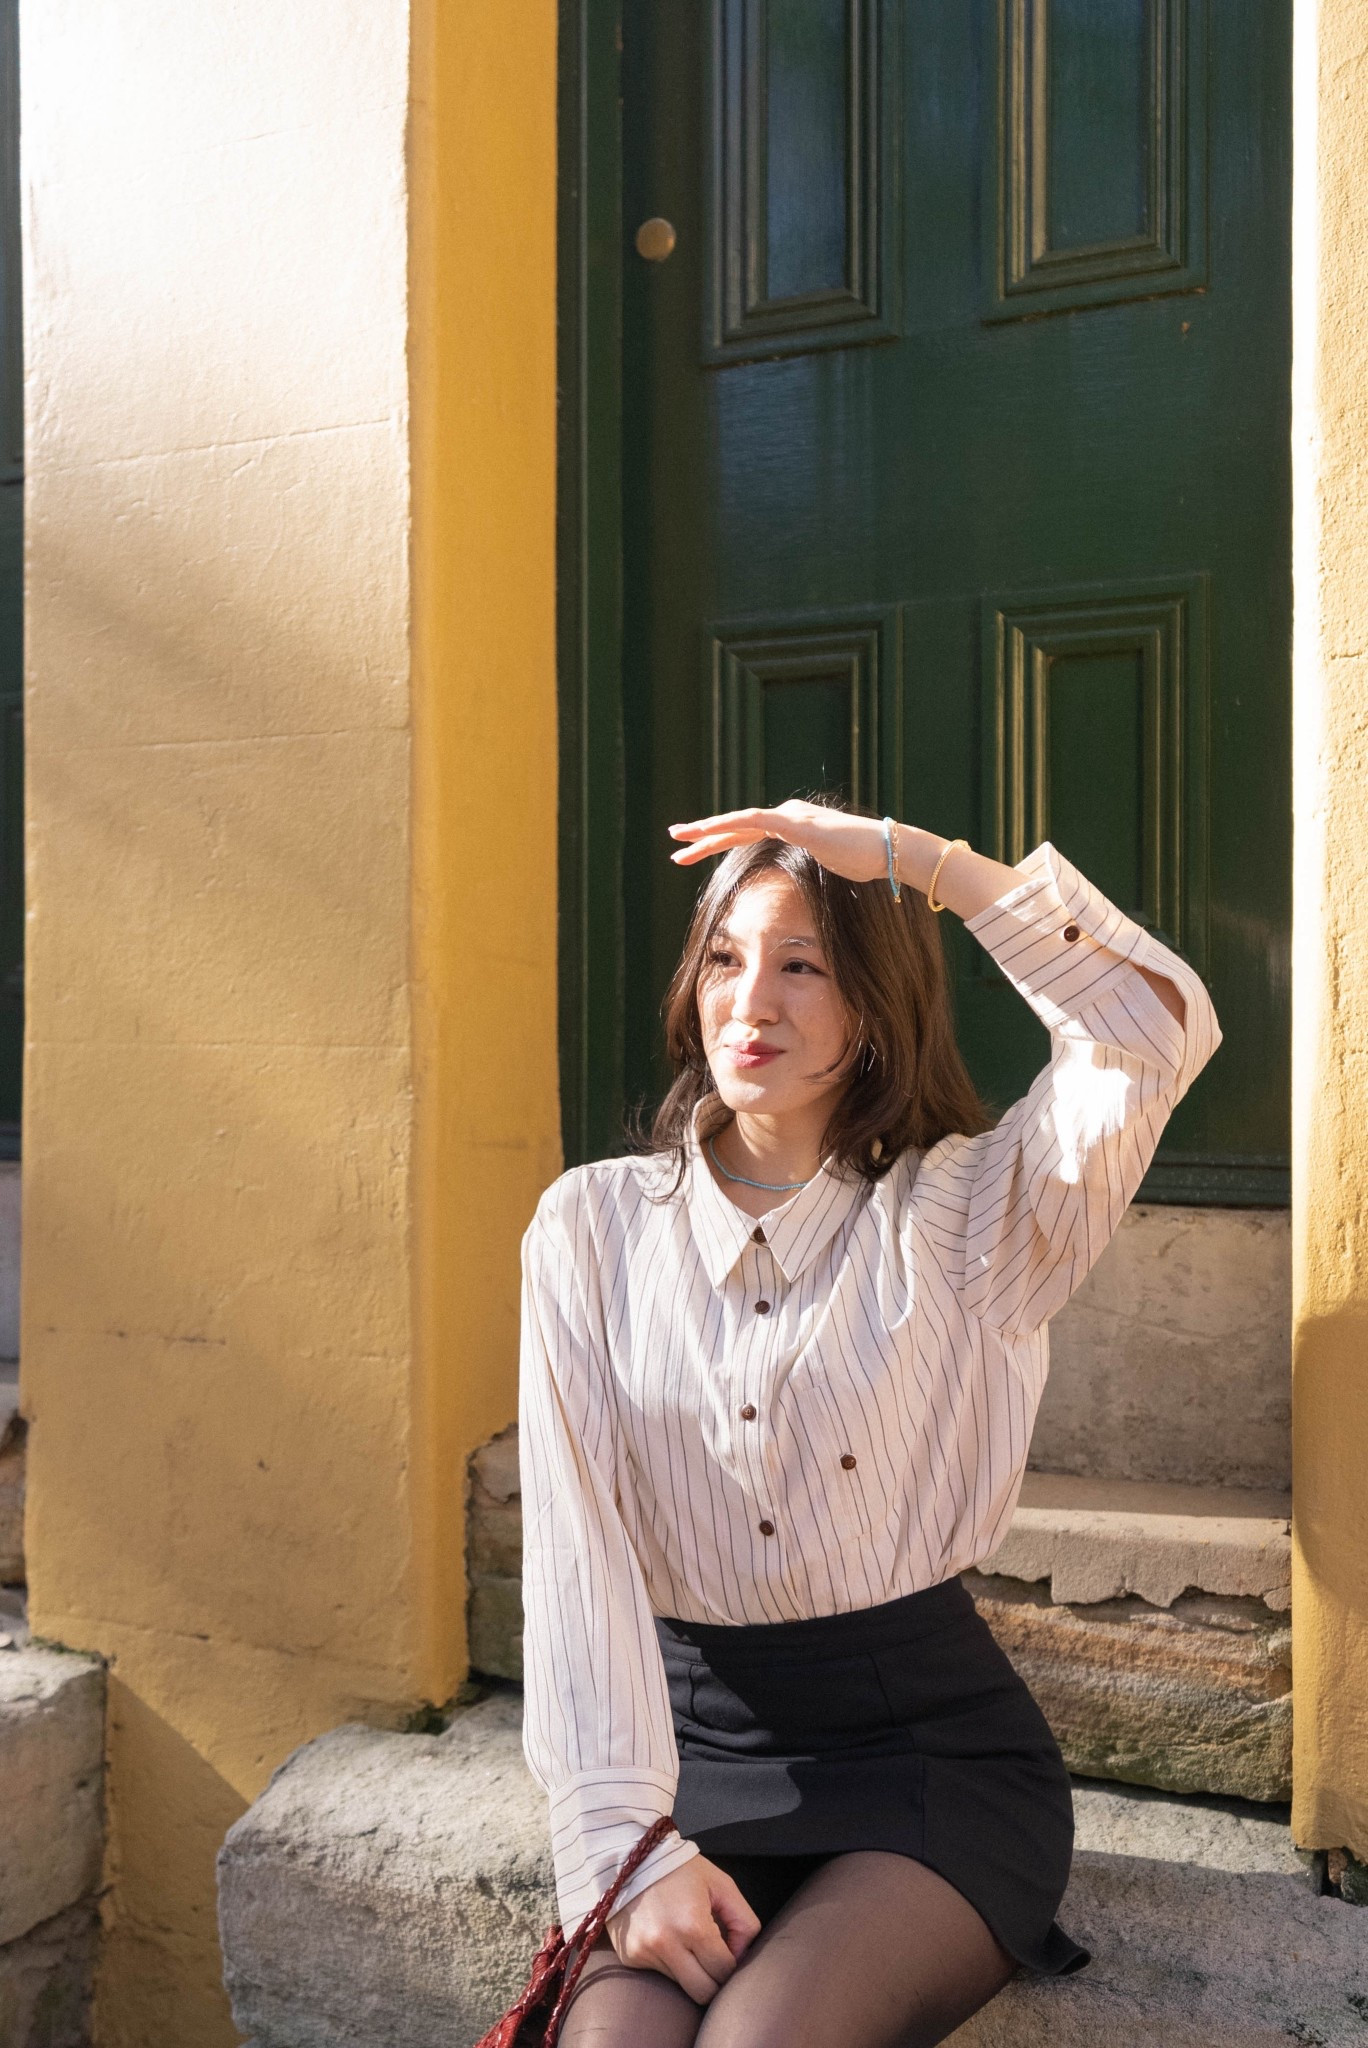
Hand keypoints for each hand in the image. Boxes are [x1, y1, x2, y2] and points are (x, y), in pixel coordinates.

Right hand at [605, 1853, 760, 2002]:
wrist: (629, 1856)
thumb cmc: (680, 1868)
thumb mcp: (721, 1884)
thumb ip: (744, 1922)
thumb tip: (741, 1957)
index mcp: (693, 1925)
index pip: (723, 1971)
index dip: (732, 1965)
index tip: (729, 1952)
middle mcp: (666, 1944)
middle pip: (703, 1993)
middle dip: (714, 1980)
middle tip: (713, 1959)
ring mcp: (644, 1953)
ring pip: (681, 1986)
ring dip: (690, 1971)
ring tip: (686, 1941)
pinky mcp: (630, 1957)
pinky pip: (659, 1974)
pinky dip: (668, 1963)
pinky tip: (666, 1936)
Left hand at [668, 799, 889, 883]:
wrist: (887, 851)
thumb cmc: (863, 861)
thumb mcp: (827, 866)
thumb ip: (809, 867)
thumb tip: (799, 885)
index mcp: (791, 825)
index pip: (746, 833)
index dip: (718, 841)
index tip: (692, 852)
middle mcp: (787, 816)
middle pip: (737, 826)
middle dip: (703, 834)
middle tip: (675, 841)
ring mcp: (791, 817)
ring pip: (739, 821)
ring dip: (708, 829)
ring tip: (681, 836)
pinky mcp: (797, 823)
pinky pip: (756, 822)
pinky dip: (730, 824)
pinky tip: (710, 830)